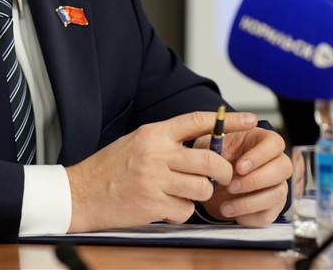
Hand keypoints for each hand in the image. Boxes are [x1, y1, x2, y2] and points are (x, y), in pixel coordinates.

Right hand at [65, 111, 258, 232]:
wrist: (81, 193)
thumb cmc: (110, 168)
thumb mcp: (137, 142)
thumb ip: (167, 140)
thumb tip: (203, 140)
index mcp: (154, 133)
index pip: (198, 121)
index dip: (228, 121)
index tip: (252, 121)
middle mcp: (155, 153)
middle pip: (209, 159)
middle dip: (223, 171)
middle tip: (222, 177)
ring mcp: (154, 179)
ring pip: (202, 187)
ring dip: (201, 194)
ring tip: (185, 193)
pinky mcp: (151, 204)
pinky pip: (185, 210)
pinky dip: (181, 212)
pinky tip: (166, 207)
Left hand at [195, 122, 291, 226]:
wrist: (208, 180)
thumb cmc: (213, 157)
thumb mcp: (209, 146)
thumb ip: (214, 146)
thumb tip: (214, 152)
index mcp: (262, 141)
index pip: (275, 143)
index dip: (259, 156)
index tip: (238, 167)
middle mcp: (275, 162)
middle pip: (284, 168)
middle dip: (256, 180)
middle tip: (230, 186)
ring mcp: (277, 185)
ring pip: (278, 194)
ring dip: (250, 202)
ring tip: (225, 206)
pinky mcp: (272, 207)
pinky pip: (268, 215)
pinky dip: (248, 217)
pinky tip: (231, 212)